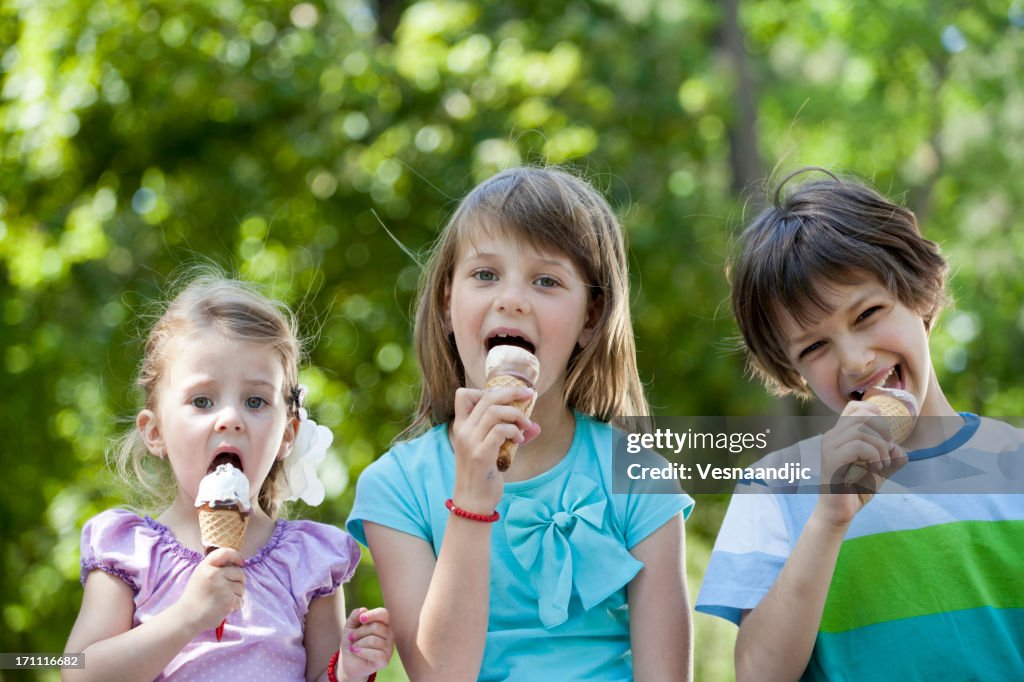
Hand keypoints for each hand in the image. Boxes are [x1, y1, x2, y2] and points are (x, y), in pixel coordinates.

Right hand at [171, 548, 244, 632]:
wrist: (186, 618)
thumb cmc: (194, 597)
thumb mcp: (200, 575)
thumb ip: (215, 568)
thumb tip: (237, 564)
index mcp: (205, 567)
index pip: (225, 553)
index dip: (236, 556)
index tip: (241, 562)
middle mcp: (214, 574)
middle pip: (239, 572)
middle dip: (238, 581)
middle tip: (228, 590)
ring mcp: (222, 588)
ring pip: (242, 588)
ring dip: (236, 595)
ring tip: (222, 600)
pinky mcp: (228, 601)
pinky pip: (240, 601)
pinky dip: (235, 606)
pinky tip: (223, 608)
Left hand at [340, 607, 392, 679]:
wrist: (349, 661)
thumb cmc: (352, 641)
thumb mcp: (350, 626)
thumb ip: (355, 616)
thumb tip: (363, 609)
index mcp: (383, 623)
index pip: (384, 614)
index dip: (373, 615)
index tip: (361, 619)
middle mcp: (389, 634)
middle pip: (376, 627)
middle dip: (359, 632)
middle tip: (351, 637)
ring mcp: (388, 648)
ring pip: (374, 640)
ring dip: (358, 644)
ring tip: (354, 647)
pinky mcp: (384, 660)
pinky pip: (376, 654)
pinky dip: (362, 652)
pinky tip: (356, 652)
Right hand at [450, 385, 535, 512]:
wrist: (472, 502)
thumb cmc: (482, 474)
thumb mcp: (492, 450)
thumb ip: (510, 435)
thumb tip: (536, 426)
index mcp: (461, 426)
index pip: (464, 394)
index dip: (485, 391)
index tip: (504, 399)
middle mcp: (463, 431)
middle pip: (486, 397)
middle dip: (512, 392)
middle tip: (529, 395)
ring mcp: (470, 442)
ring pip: (495, 411)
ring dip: (516, 414)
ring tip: (525, 425)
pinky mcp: (481, 455)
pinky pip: (500, 430)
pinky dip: (514, 431)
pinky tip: (519, 440)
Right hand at [817, 400, 908, 526]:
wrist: (840, 512)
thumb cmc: (856, 489)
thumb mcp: (880, 470)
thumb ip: (892, 457)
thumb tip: (899, 449)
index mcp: (841, 435)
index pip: (855, 407)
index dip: (875, 413)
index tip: (885, 435)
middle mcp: (832, 437)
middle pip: (862, 415)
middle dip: (883, 431)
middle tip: (887, 451)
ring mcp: (830, 447)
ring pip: (861, 429)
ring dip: (880, 446)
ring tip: (882, 464)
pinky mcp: (832, 460)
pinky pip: (858, 445)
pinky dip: (874, 455)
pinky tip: (876, 468)